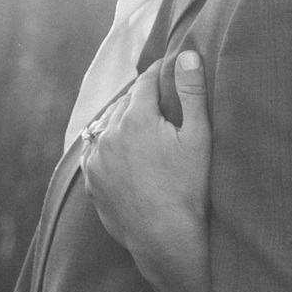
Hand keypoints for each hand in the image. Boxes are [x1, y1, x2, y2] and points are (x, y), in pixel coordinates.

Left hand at [83, 49, 212, 291]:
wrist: (165, 237)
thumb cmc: (189, 187)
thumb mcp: (199, 137)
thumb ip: (191, 92)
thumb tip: (187, 54)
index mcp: (136, 117)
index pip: (146, 81)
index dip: (160, 72)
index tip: (169, 68)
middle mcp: (109, 133)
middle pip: (125, 102)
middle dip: (142, 97)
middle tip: (159, 97)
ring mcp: (96, 159)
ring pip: (107, 125)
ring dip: (123, 120)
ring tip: (142, 123)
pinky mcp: (92, 181)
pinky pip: (97, 151)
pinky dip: (109, 145)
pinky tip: (124, 150)